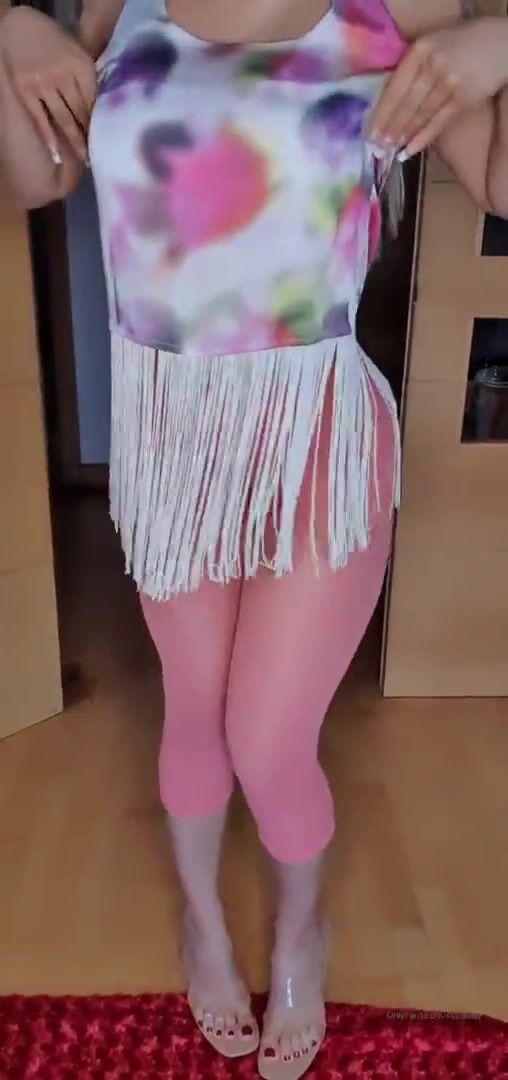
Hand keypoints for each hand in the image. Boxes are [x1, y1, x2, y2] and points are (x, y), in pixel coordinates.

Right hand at [0, 6, 95, 163]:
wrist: (20, 26)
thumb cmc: (54, 40)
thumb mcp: (77, 52)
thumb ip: (88, 77)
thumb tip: (102, 106)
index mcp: (81, 65)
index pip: (95, 100)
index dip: (101, 121)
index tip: (108, 138)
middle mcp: (62, 75)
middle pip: (81, 112)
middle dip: (90, 134)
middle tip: (99, 154)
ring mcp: (42, 84)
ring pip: (63, 119)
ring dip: (75, 141)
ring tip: (84, 158)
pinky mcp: (26, 91)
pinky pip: (40, 119)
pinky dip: (49, 138)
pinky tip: (57, 155)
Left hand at [367, 16, 507, 159]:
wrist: (497, 46)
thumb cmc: (457, 46)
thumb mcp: (430, 47)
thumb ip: (411, 68)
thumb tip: (386, 100)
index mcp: (419, 50)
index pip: (395, 86)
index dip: (382, 112)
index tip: (370, 131)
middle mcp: (433, 65)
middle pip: (406, 103)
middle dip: (390, 127)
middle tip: (377, 146)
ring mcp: (449, 83)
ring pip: (421, 114)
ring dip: (404, 134)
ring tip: (390, 149)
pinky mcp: (463, 99)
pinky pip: (438, 123)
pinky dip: (422, 138)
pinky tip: (410, 150)